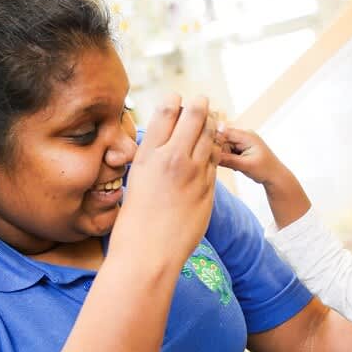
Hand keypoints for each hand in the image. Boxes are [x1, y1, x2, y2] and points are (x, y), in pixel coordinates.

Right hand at [114, 94, 220, 267]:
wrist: (148, 253)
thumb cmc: (134, 220)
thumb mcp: (136, 179)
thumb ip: (151, 157)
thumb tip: (161, 141)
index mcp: (148, 154)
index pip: (166, 110)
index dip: (174, 99)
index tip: (178, 98)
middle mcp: (172, 158)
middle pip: (194, 115)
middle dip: (200, 104)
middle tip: (202, 100)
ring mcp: (194, 173)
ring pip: (211, 135)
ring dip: (212, 124)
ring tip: (211, 119)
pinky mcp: (209, 189)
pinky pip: (216, 160)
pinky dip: (215, 149)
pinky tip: (213, 147)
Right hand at [216, 127, 289, 186]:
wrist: (275, 176)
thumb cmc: (265, 170)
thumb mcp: (245, 165)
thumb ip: (227, 159)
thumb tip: (211, 154)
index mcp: (247, 135)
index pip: (224, 132)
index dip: (214, 141)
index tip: (209, 152)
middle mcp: (244, 135)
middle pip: (222, 139)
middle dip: (221, 152)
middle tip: (230, 164)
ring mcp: (242, 141)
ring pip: (224, 146)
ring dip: (226, 157)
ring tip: (237, 166)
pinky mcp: (241, 148)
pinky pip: (228, 151)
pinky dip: (229, 159)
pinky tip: (237, 166)